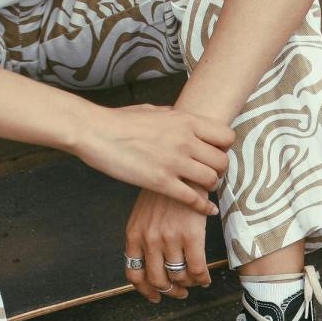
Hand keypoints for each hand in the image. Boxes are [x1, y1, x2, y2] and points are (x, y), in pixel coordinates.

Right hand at [78, 104, 234, 214]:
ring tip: (204, 189)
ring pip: (211, 180)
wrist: (96, 131)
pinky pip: (193, 199)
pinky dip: (203, 206)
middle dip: (220, 170)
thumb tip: (182, 119)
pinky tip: (207, 210)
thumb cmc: (120, 120)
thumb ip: (173, 117)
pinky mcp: (161, 182)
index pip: (225, 136)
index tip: (216, 153)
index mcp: (185, 121)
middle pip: (222, 161)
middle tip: (212, 174)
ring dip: (210, 187)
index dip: (224, 148)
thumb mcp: (153, 110)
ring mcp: (174, 162)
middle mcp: (185, 141)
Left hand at [125, 189, 210, 301]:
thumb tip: (152, 262)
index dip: (145, 290)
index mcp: (134, 235)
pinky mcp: (190, 235)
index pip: (134, 274)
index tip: (155, 296)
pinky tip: (206, 278)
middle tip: (180, 292)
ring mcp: (169, 239)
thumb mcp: (144, 213)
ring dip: (188, 284)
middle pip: (157, 280)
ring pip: (178, 276)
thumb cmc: (166, 190)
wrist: (185, 170)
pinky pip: (197, 269)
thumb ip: (144, 236)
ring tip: (194, 281)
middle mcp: (149, 240)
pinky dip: (202, 278)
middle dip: (170, 291)